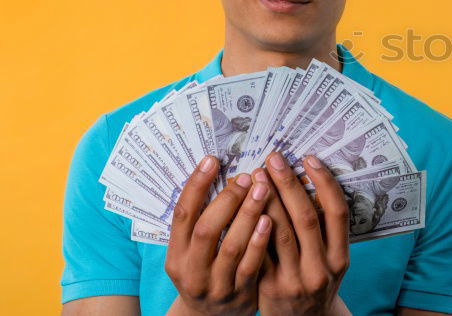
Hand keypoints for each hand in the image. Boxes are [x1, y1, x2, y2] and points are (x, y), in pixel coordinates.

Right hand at [164, 156, 272, 315]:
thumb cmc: (205, 272)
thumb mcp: (191, 252)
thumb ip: (201, 222)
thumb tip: (216, 172)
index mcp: (176, 255)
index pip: (182, 215)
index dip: (196, 185)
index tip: (212, 160)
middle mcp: (191, 271)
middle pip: (206, 230)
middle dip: (227, 200)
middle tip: (246, 176)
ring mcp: (216, 285)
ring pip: (231, 247)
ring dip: (248, 215)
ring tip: (262, 189)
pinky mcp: (240, 295)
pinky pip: (251, 266)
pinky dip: (260, 242)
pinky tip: (270, 220)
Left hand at [256, 152, 350, 315]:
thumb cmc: (316, 280)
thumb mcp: (330, 259)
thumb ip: (323, 230)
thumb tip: (306, 181)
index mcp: (340, 257)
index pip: (337, 213)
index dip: (324, 183)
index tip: (309, 158)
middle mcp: (321, 268)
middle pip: (305, 218)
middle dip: (289, 185)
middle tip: (274, 159)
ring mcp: (295, 280)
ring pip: (279, 234)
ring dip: (266, 201)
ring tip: (255, 176)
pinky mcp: (269, 288)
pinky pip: (258, 253)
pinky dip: (250, 228)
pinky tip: (240, 207)